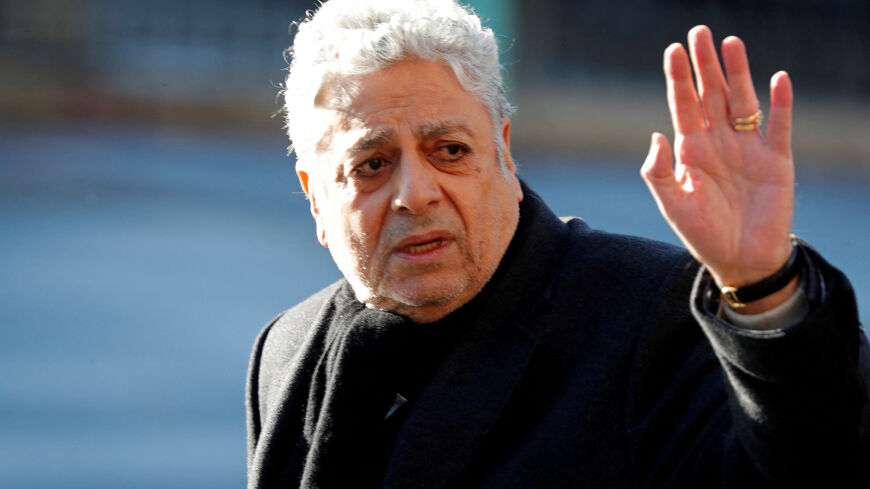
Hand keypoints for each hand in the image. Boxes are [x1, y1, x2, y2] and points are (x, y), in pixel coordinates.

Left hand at [641, 25, 795, 310]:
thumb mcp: (672, 204)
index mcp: (691, 150)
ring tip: (731, 43)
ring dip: (739, 73)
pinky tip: (778, 78)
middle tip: (700, 32)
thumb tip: (655, 135)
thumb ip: (658, 172)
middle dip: (706, 64)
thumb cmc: (702, 233)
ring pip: (743, 101)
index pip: (683, 105)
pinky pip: (780, 126)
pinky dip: (781, 103)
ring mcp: (749, 148)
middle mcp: (720, 142)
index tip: (673, 50)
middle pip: (712, 94)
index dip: (679, 78)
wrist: (741, 260)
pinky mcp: (776, 160)